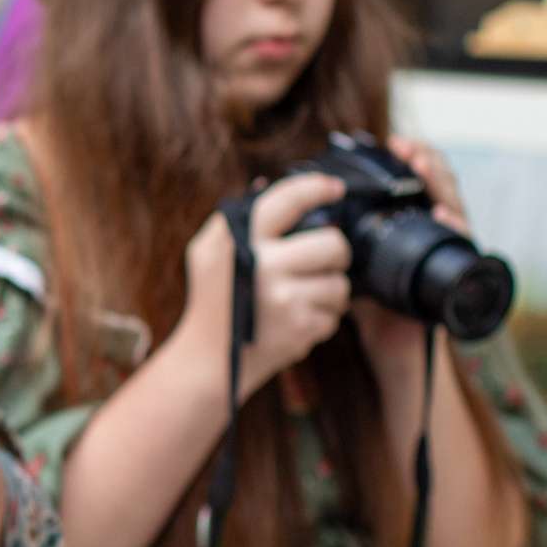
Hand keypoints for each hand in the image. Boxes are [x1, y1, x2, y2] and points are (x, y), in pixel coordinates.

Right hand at [171, 170, 350, 398]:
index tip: (335, 188)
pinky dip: (321, 321)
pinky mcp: (299, 328)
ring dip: (329, 292)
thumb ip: (231, 217)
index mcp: (240, 241)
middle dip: (336, 254)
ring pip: (340, 284)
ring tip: (303, 299)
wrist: (208, 361)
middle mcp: (263, 266)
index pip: (286, 200)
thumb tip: (265, 184)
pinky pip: (334, 316)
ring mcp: (284, 299)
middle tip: (324, 262)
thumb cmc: (210, 302)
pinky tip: (296, 323)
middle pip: (333, 244)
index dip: (316, 188)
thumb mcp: (206, 254)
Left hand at [353, 135, 470, 374]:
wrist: (391, 351)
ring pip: (454, 204)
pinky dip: (455, 226)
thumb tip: (291, 205)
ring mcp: (449, 249)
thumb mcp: (349, 265)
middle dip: (426, 160)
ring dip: (440, 182)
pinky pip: (463, 244)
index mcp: (410, 225)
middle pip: (439, 184)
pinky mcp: (458, 272)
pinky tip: (442, 215)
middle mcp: (433, 232)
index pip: (418, 180)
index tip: (392, 142)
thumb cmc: (371, 310)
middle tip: (407, 148)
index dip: (411, 156)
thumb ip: (333, 239)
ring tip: (423, 167)